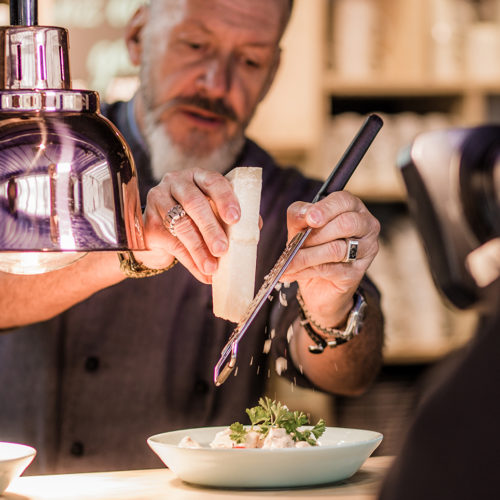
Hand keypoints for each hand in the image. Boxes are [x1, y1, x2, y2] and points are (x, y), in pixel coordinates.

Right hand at [134, 168, 240, 282]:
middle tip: (223, 249)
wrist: (160, 230)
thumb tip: (254, 227)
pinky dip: (190, 261)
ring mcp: (159, 200)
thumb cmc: (195, 217)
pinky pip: (172, 243)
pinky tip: (202, 272)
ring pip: (181, 225)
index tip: (235, 219)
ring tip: (212, 268)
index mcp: (198, 176)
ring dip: (199, 249)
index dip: (225, 199)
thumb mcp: (213, 211)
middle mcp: (176, 183)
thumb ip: (231, 216)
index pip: (213, 181)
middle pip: (194, 203)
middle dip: (210, 228)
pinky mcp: (149, 223)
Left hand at [281, 191, 379, 327]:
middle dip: (316, 235)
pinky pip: (330, 270)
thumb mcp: (301, 227)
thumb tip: (303, 215)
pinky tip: (291, 273)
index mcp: (352, 207)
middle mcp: (365, 226)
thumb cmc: (313, 247)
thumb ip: (299, 216)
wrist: (319, 283)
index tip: (310, 219)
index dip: (325, 209)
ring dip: (307, 256)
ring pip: (337, 249)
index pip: (343, 201)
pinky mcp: (357, 273)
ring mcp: (365, 250)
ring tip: (288, 262)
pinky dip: (306, 271)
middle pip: (345, 224)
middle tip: (295, 243)